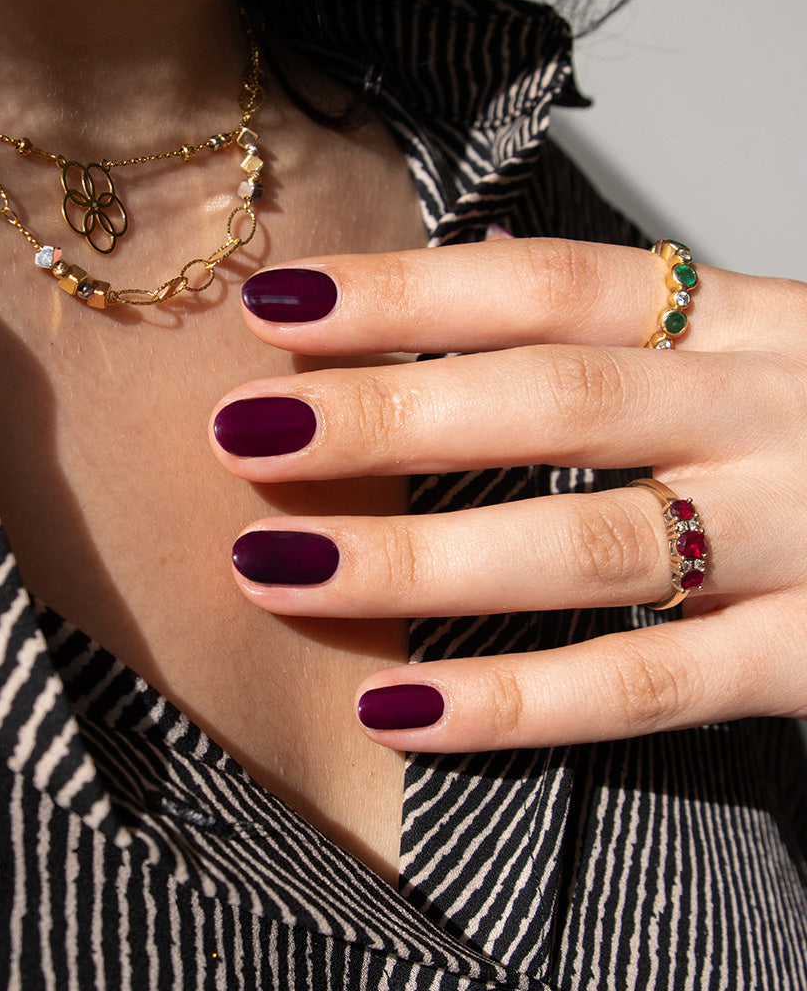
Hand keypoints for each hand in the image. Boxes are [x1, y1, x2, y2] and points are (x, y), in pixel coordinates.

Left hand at [209, 238, 806, 751]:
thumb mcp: (746, 356)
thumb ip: (621, 340)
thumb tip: (452, 302)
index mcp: (744, 326)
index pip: (550, 285)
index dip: (407, 293)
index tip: (278, 306)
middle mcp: (772, 413)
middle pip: (550, 401)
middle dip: (385, 419)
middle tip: (244, 438)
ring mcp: (805, 537)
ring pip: (584, 546)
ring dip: (414, 563)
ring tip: (275, 573)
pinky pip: (646, 688)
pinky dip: (515, 705)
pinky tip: (397, 710)